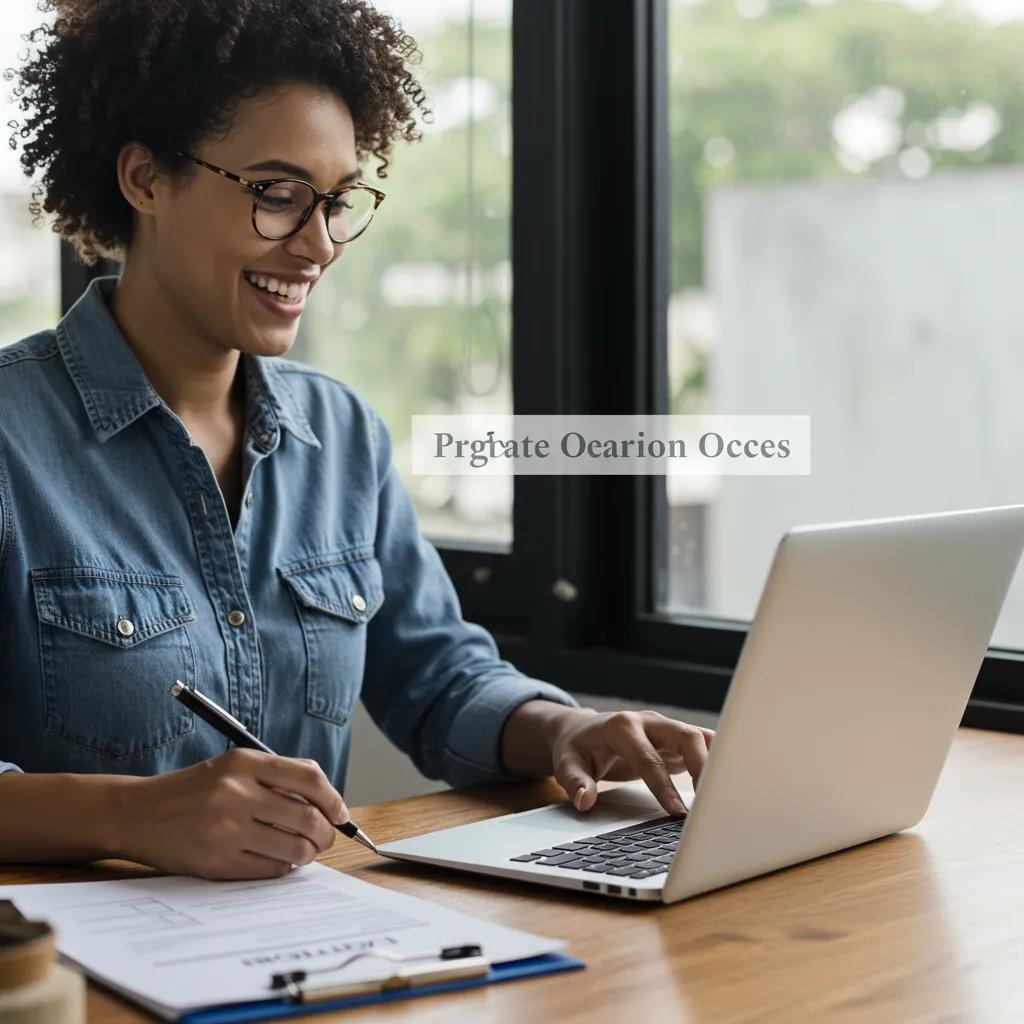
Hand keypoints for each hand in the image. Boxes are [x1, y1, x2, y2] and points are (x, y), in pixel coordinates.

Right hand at [114, 748, 348, 879]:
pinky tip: (277, 859)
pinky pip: (270, 869)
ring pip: (294, 848)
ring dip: (307, 853)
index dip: (334, 799)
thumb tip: (327, 796)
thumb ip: (279, 774)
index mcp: (244, 763)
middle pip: (308, 818)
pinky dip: (283, 867)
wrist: (138, 814)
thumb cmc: (195, 789)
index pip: (310, 779)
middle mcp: (236, 793)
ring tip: (303, 850)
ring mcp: (226, 830)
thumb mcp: (234, 766)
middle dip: (326, 833)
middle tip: (325, 838)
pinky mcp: (217, 862)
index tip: (340, 813)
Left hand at [547, 707, 714, 816]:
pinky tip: (726, 783)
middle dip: (701, 767)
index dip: (664, 787)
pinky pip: (701, 743)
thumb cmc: (576, 748)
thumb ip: (575, 782)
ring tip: (724, 795)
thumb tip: (585, 801)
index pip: (648, 759)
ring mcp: (664, 728)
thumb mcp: (566, 764)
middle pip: (685, 736)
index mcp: (622, 727)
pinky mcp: (674, 738)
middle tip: (710, 803)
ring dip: (714, 763)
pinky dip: (716, 759)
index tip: (678, 813)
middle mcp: (648, 722)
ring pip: (698, 737)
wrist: (581, 729)